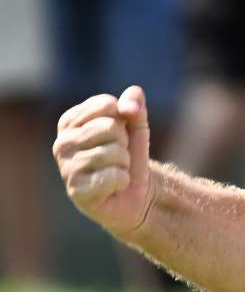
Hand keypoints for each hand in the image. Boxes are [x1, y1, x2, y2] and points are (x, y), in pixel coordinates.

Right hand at [52, 86, 153, 238]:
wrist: (135, 191)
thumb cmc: (129, 153)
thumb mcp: (136, 125)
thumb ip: (134, 105)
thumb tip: (132, 99)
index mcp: (70, 122)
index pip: (106, 104)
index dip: (123, 119)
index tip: (118, 133)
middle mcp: (61, 143)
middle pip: (109, 128)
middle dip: (124, 142)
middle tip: (118, 155)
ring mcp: (66, 168)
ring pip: (114, 152)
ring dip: (124, 163)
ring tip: (116, 170)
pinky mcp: (76, 191)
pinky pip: (114, 176)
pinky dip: (123, 180)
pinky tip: (113, 186)